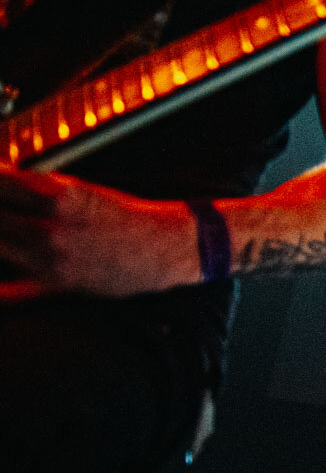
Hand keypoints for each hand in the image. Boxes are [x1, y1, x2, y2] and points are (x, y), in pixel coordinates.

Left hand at [0, 166, 196, 301]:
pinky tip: (1, 276)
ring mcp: (49, 258)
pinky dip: (0, 287)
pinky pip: (9, 291)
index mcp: (57, 197)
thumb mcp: (79, 190)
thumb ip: (34, 186)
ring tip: (4, 232)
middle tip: (1, 209)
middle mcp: (49, 228)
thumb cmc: (124, 217)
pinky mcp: (53, 284)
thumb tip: (1, 180)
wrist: (162, 248)